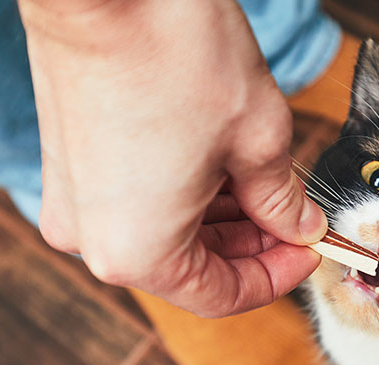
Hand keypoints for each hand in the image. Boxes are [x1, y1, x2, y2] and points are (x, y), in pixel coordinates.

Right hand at [17, 0, 325, 316]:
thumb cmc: (177, 55)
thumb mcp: (258, 139)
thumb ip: (283, 201)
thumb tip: (299, 226)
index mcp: (137, 252)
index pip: (223, 295)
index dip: (278, 275)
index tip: (312, 247)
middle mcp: (92, 239)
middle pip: (190, 267)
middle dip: (252, 244)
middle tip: (297, 215)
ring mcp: (72, 201)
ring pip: (164, 234)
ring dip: (221, 219)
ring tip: (266, 183)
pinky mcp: (66, 165)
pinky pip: (136, 203)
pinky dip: (184, 196)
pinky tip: (222, 166)